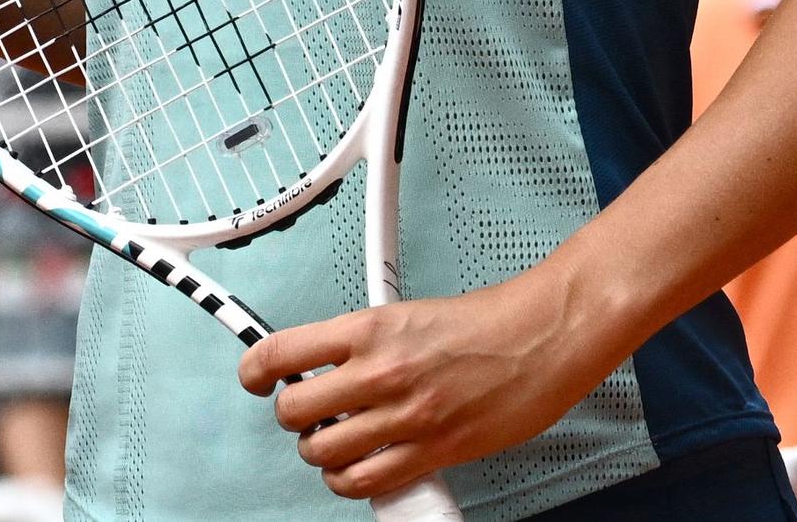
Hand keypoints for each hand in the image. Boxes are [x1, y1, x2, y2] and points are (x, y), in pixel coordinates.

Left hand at [238, 265, 614, 501]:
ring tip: (335, 441)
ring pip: (323, 452)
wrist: (542, 337)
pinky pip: (367, 482)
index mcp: (370, 329)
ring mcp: (405, 416)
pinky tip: (358, 469)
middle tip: (309, 411)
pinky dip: (350, 482)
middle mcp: (380, 372)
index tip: (255, 377)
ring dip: (320, 451)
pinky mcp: (433, 452)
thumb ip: (365, 341)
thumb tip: (327, 361)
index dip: (256, 370)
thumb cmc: (487, 322)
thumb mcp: (409, 313)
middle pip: (294, 411)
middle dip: (293, 416)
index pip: (283, 352)